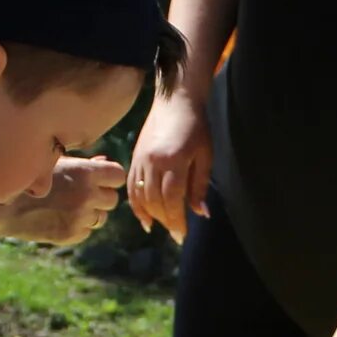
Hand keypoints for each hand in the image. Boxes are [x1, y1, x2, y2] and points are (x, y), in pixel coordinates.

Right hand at [0, 156, 126, 246]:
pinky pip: (85, 231)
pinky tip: (57, 218)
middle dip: (100, 197)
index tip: (98, 179)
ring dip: (89, 213)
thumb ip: (82, 163)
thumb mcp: (54, 162)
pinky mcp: (71, 235)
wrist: (2, 206)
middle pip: (112, 200)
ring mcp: (80, 217)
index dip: (109, 178)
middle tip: (78, 194)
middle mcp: (87, 195)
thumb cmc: (27, 177)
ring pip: (101, 218)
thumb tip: (104, 162)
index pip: (118, 176)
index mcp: (85, 173)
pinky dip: (76, 227)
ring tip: (65, 206)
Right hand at [127, 95, 213, 240]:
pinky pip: (130, 186)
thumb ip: (200, 186)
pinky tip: (143, 217)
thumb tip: (201, 214)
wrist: (175, 101)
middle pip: (155, 200)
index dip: (176, 219)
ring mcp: (140, 160)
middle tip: (175, 234)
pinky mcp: (134, 157)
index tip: (181, 235)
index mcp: (174, 161)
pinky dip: (135, 204)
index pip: (172, 198)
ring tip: (160, 227)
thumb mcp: (205, 156)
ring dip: (151, 215)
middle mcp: (153, 162)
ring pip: (140, 196)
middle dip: (165, 220)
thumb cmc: (196, 128)